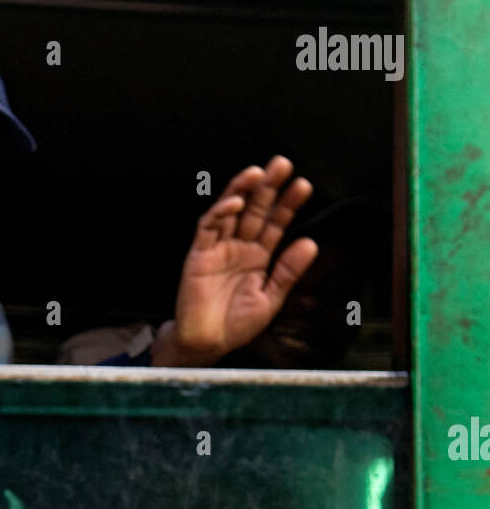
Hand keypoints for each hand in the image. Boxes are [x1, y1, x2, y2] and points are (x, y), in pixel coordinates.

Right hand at [151, 155, 317, 366]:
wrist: (207, 344)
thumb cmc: (235, 325)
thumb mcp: (271, 298)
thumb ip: (288, 271)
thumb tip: (310, 243)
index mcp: (257, 257)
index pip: (275, 224)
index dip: (288, 204)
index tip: (303, 186)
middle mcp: (238, 248)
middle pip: (255, 210)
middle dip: (268, 187)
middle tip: (282, 165)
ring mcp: (218, 248)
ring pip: (230, 211)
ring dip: (243, 190)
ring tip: (258, 173)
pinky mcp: (199, 254)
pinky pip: (208, 227)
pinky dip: (219, 213)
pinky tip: (234, 202)